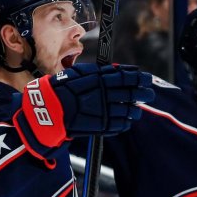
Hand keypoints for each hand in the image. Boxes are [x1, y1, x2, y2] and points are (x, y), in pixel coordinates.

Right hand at [15, 64, 154, 148]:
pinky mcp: (101, 126)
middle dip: (143, 93)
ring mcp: (103, 111)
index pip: (126, 78)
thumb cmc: (62, 88)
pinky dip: (125, 122)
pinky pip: (119, 125)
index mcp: (100, 80)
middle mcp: (104, 95)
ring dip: (135, 109)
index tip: (146, 78)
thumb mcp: (79, 72)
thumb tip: (122, 70)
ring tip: (137, 109)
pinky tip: (126, 120)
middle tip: (149, 94)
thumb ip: (102, 72)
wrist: (48, 110)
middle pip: (131, 93)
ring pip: (128, 110)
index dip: (139, 78)